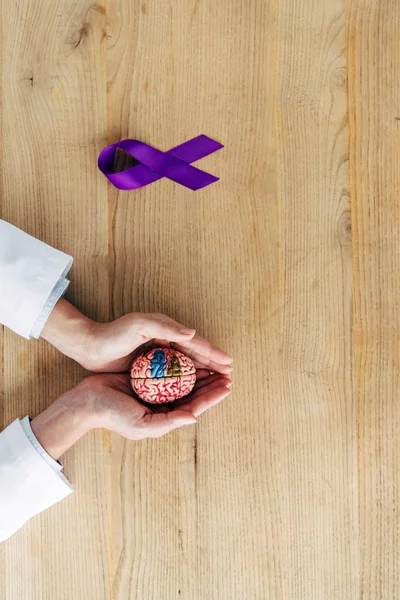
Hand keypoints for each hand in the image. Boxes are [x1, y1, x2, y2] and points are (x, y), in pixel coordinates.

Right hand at [31, 371, 231, 458]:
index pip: (194, 407)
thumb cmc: (114, 416)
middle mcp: (162, 405)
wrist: (87, 402)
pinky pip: (168, 370)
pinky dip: (181, 365)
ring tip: (215, 365)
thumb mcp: (142, 425)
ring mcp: (154, 391)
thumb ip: (169, 421)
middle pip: (193, 393)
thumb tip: (194, 418)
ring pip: (183, 381)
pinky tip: (190, 355)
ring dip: (200, 374)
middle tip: (227, 373)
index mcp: (164, 418)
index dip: (212, 397)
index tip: (227, 386)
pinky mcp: (146, 377)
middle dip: (211, 384)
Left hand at [42, 299, 232, 374]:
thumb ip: (166, 327)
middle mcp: (166, 340)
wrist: (89, 345)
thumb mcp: (139, 325)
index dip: (213, 353)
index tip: (228, 364)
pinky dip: (187, 378)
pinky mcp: (149, 364)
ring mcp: (158, 353)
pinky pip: (175, 372)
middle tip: (229, 376)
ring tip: (218, 382)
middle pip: (195, 353)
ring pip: (187, 364)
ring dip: (203, 372)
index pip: (195, 343)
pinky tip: (193, 388)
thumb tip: (192, 333)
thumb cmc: (114, 334)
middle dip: (213, 364)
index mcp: (167, 329)